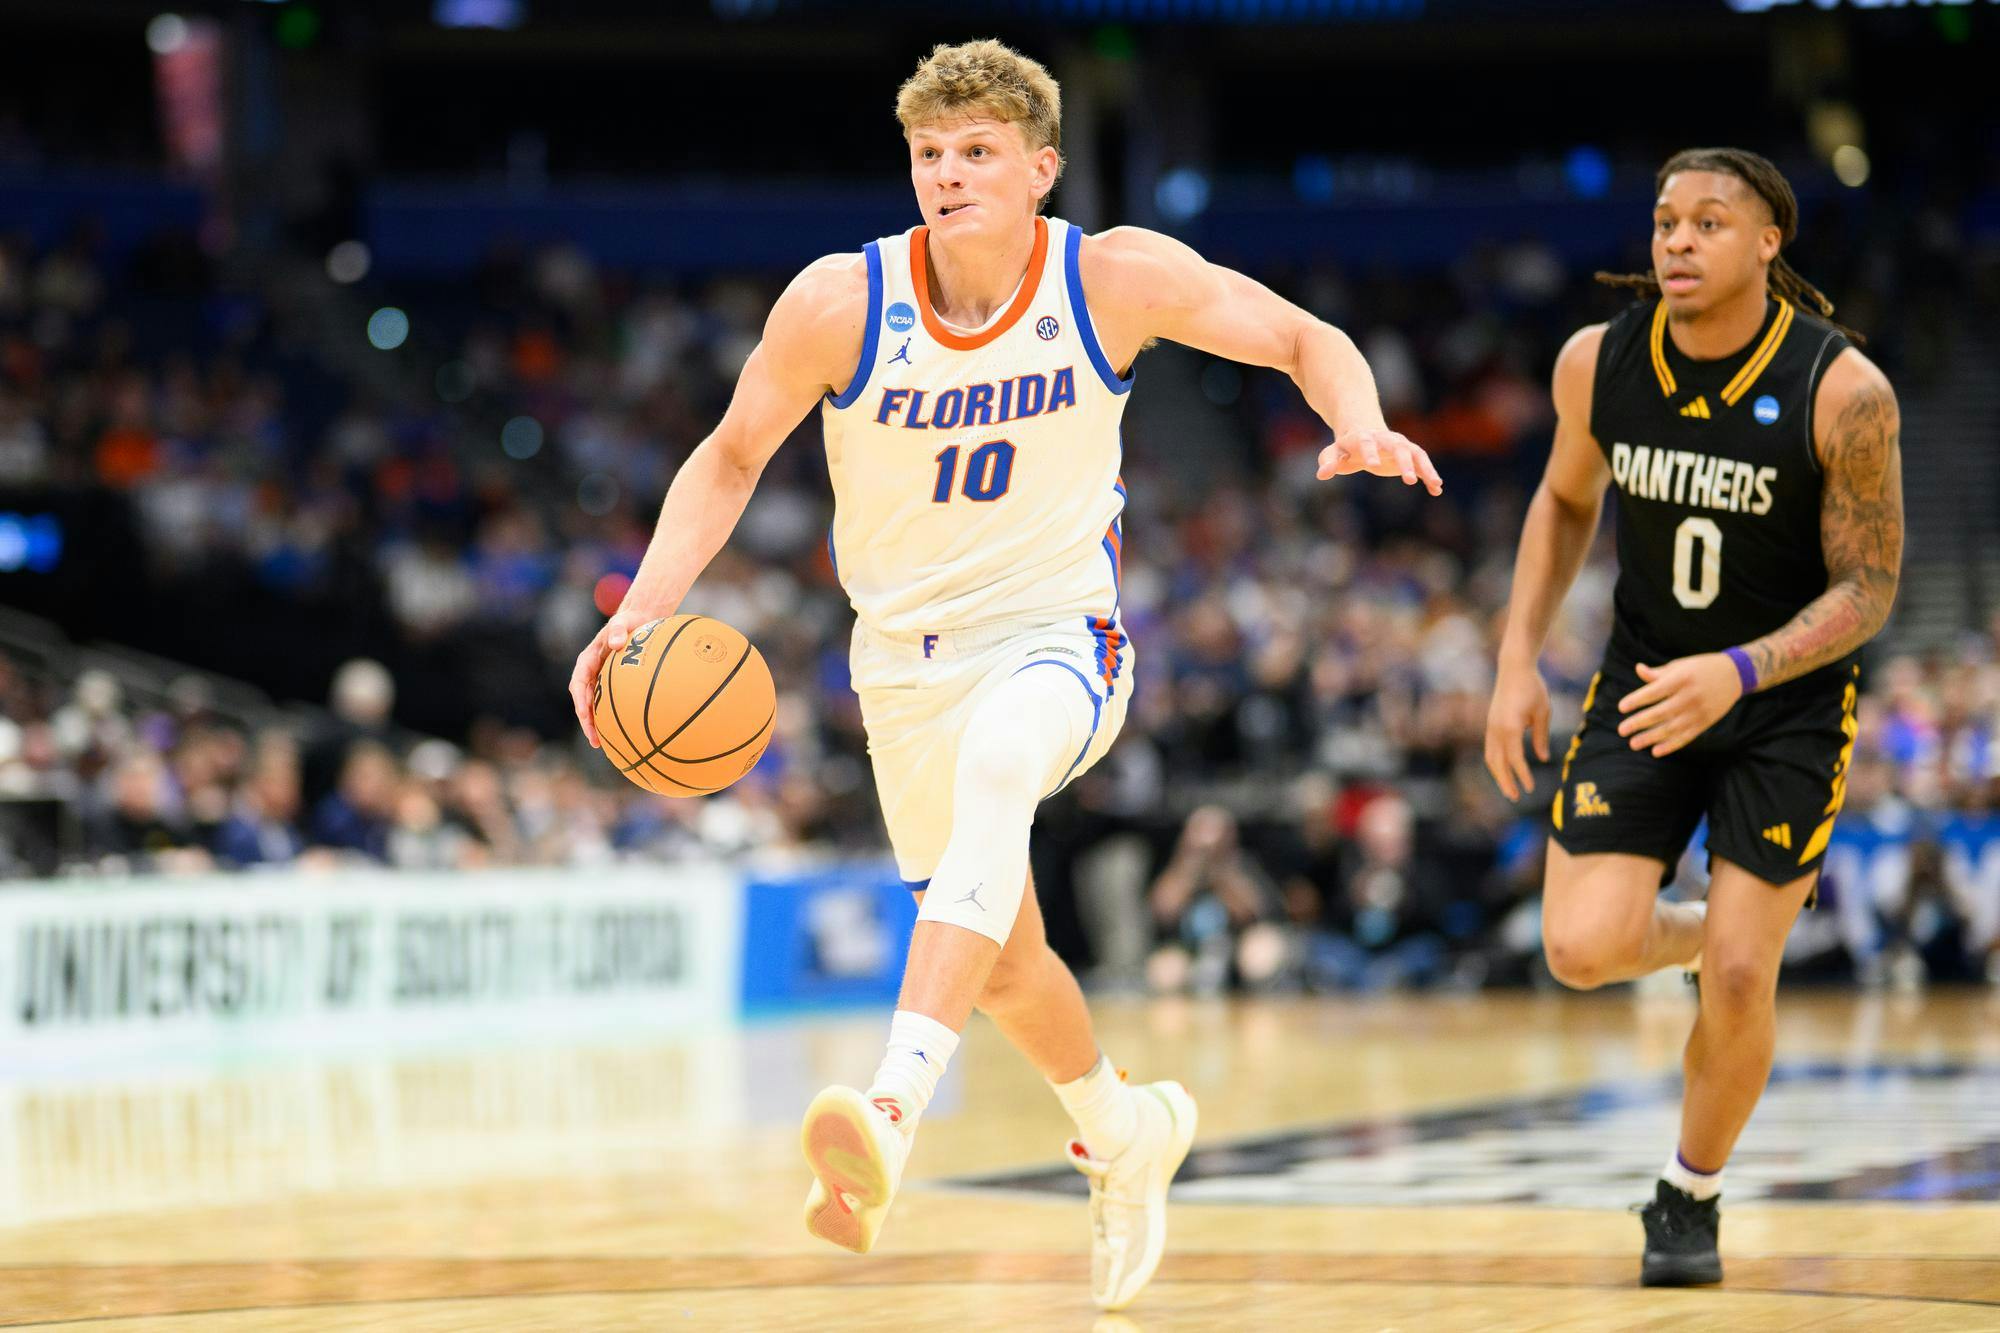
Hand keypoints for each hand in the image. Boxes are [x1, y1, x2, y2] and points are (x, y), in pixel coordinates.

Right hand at [568, 608, 657, 748]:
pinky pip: (607, 703)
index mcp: (588, 660)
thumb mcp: (624, 621)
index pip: (579, 683)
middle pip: (583, 700)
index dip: (581, 701)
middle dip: (586, 721)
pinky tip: (622, 733)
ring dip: (594, 724)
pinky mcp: (610, 684)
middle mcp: (590, 672)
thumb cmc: (630, 621)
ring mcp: (599, 680)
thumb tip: (615, 644)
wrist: (638, 621)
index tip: (585, 715)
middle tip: (595, 740)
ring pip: (593, 705)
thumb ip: (618, 630)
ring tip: (601, 744)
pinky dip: (610, 718)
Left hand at [1316, 428, 1443, 495]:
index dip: (1369, 452)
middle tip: (1409, 481)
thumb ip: (1328, 462)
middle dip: (1404, 462)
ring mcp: (1400, 446)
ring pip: (1416, 454)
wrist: (1363, 435)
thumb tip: (1322, 475)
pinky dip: (1429, 475)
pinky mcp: (1409, 455)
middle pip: (1397, 447)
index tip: (1372, 465)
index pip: (1366, 442)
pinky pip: (1422, 464)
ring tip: (1436, 483)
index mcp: (1363, 438)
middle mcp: (1385, 439)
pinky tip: (1437, 489)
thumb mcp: (1332, 453)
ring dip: (1425, 468)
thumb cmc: (1345, 448)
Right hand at [1484, 659, 1550, 801]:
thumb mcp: (1543, 712)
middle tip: (1515, 798)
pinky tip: (1504, 769)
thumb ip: (1541, 737)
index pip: (1515, 759)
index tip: (1531, 789)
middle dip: (1505, 782)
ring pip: (1490, 757)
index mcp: (1510, 727)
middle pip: (1498, 763)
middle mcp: (1496, 729)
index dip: (1523, 775)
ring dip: (1498, 775)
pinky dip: (1495, 762)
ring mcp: (1490, 727)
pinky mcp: (1490, 724)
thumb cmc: (1532, 688)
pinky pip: (1490, 748)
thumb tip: (1543, 758)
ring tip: (1508, 788)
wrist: (1513, 668)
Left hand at [1616, 654, 1743, 756]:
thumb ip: (1658, 673)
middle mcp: (1690, 696)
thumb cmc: (1700, 668)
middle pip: (1660, 712)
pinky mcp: (1705, 722)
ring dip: (1651, 738)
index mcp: (1681, 678)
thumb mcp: (1680, 665)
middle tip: (1621, 730)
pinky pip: (1686, 737)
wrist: (1734, 675)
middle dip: (1639, 723)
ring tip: (1633, 744)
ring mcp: (1699, 711)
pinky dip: (1671, 745)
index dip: (1637, 700)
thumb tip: (1638, 669)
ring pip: (1671, 728)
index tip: (1621, 708)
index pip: (1654, 691)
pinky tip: (1655, 751)